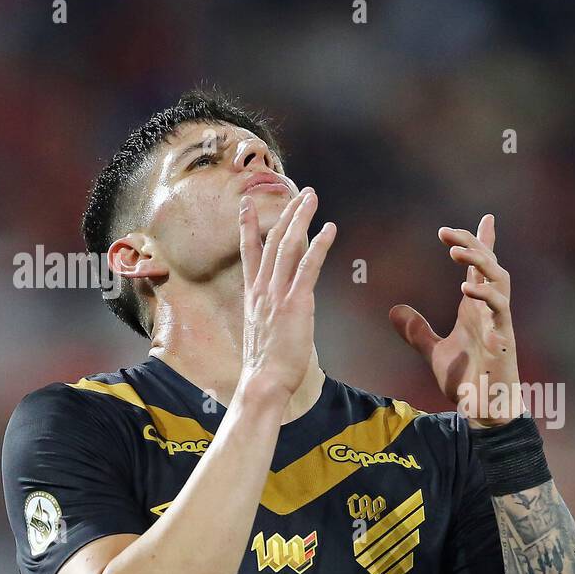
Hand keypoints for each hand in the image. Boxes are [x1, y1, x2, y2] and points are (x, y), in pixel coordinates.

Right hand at [238, 188, 335, 398]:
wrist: (263, 381)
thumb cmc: (266, 364)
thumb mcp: (263, 331)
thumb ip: (270, 313)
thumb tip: (281, 308)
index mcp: (252, 295)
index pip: (248, 252)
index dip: (247, 225)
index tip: (246, 204)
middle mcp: (262, 289)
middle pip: (273, 240)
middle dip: (286, 213)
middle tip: (298, 193)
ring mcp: (277, 294)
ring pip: (288, 246)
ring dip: (301, 218)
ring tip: (312, 198)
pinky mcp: (296, 303)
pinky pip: (308, 266)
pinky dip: (319, 245)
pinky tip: (328, 229)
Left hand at [390, 214, 521, 427]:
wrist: (484, 410)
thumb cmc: (467, 382)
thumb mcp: (435, 351)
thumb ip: (417, 331)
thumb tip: (395, 310)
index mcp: (476, 308)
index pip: (481, 267)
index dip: (482, 242)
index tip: (485, 218)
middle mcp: (490, 310)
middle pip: (489, 264)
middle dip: (472, 243)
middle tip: (446, 231)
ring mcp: (499, 322)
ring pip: (499, 279)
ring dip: (480, 262)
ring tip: (455, 251)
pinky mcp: (503, 338)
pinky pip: (499, 309)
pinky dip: (484, 295)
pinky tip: (466, 288)